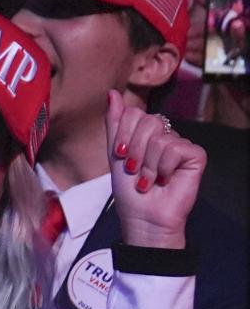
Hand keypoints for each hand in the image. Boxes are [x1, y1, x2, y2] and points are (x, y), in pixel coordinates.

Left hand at [106, 91, 205, 247]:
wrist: (143, 215)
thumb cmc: (129, 189)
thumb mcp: (115, 152)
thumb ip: (114, 123)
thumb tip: (112, 93)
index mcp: (145, 133)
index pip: (134, 113)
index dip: (124, 134)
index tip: (121, 155)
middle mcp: (165, 135)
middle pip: (147, 121)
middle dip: (135, 149)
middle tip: (134, 170)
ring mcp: (181, 144)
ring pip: (160, 138)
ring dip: (148, 164)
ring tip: (148, 180)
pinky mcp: (196, 156)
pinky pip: (176, 148)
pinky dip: (164, 166)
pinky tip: (165, 179)